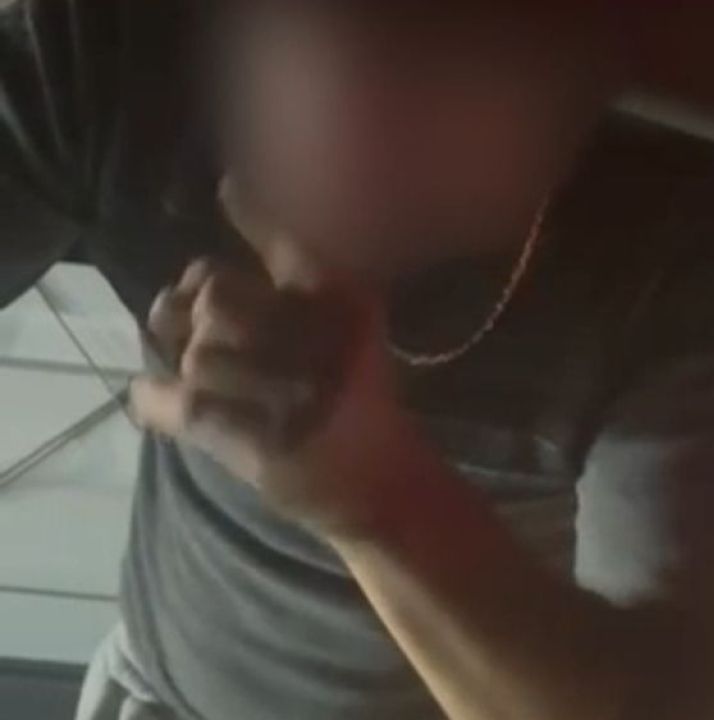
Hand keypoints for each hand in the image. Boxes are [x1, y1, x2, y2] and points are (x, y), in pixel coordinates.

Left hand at [131, 180, 421, 535]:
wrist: (380, 482)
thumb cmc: (353, 391)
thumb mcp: (340, 312)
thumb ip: (288, 252)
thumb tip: (230, 184)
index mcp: (346, 301)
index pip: (288, 243)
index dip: (250, 217)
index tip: (229, 196)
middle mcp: (325, 339)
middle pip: (218, 299)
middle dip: (194, 317)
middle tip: (197, 337)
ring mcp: (296, 392)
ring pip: (198, 355)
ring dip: (186, 369)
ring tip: (203, 382)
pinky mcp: (267, 440)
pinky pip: (184, 405)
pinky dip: (156, 402)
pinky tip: (159, 400)